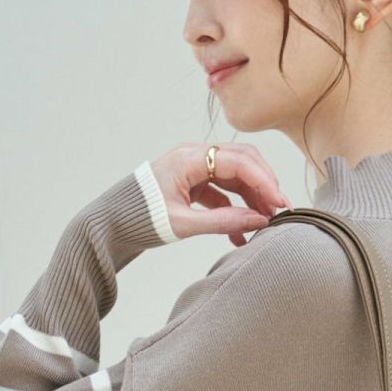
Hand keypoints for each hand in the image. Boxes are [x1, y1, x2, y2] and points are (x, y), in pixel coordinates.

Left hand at [149, 143, 291, 247]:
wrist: (112, 223)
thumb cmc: (140, 219)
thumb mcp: (183, 224)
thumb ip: (223, 222)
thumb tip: (258, 221)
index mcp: (188, 159)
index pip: (238, 162)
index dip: (264, 181)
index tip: (279, 203)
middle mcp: (194, 157)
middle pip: (242, 161)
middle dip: (263, 185)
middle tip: (279, 211)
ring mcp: (194, 169)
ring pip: (235, 177)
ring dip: (252, 199)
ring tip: (262, 224)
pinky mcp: (193, 182)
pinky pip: (223, 191)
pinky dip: (235, 209)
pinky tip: (241, 233)